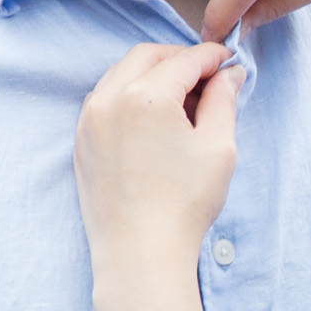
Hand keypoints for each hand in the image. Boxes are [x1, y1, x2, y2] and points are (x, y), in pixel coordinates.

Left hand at [77, 42, 240, 277]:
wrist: (140, 253)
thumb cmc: (183, 204)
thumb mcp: (218, 147)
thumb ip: (224, 101)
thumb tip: (229, 75)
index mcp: (146, 96)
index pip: (184, 60)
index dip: (212, 57)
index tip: (229, 61)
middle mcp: (109, 99)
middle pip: (146, 56)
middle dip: (178, 58)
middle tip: (206, 76)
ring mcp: (89, 120)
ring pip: (120, 74)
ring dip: (151, 73)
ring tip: (180, 98)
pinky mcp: (81, 141)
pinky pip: (103, 99)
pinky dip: (128, 94)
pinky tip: (151, 117)